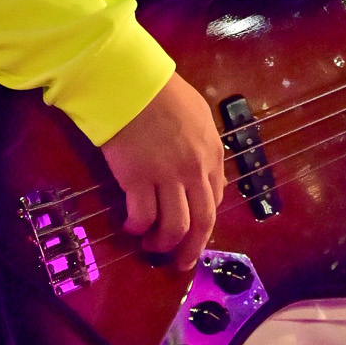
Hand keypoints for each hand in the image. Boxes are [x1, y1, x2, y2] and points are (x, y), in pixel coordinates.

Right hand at [103, 72, 224, 270]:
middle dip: (192, 248)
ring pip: (174, 226)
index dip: (205, 222)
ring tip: (150, 247)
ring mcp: (168, 176)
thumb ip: (202, 145)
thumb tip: (201, 172)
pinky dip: (137, 228)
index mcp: (212, 152)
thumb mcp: (196, 114)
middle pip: (202, 221)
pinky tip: (129, 228)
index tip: (195, 233)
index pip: (215, 198)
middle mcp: (195, 169)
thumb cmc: (160, 91)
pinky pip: (142, 217)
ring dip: (163, 244)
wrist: (130, 81)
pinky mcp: (138, 180)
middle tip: (181, 263)